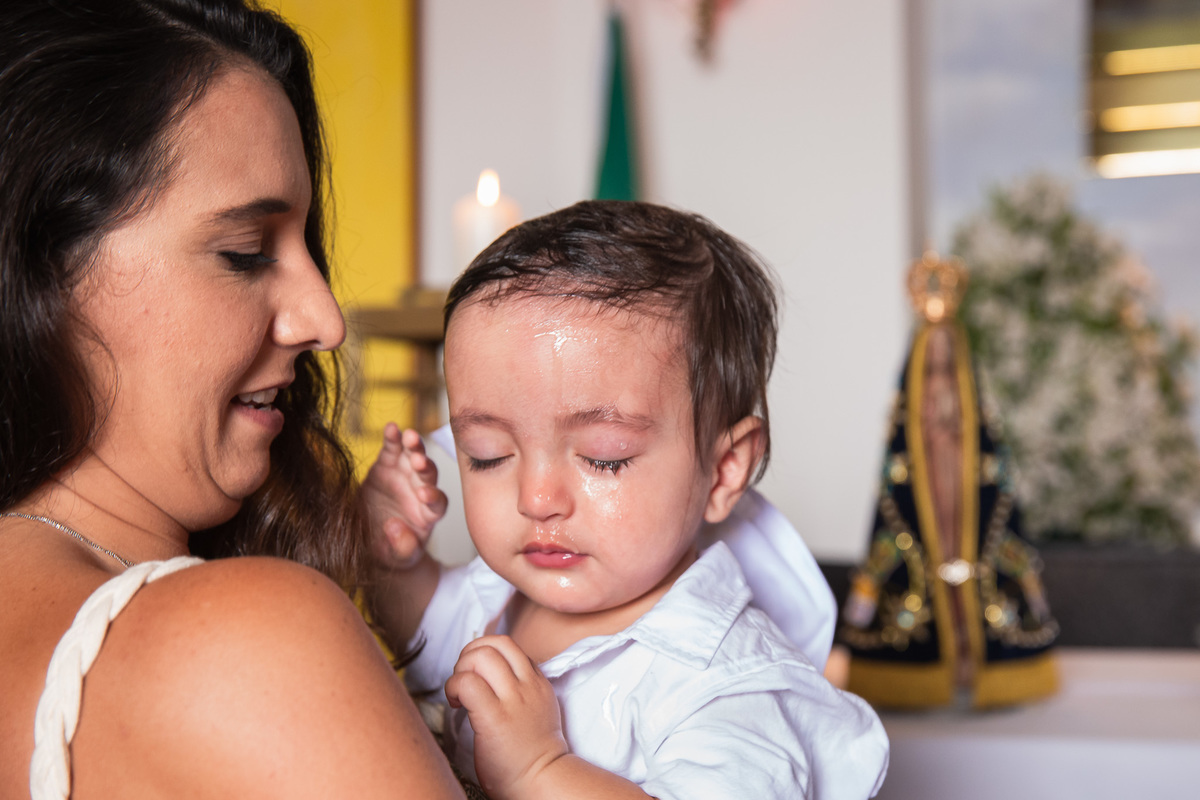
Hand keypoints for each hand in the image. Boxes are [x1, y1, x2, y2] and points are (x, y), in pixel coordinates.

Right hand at [361, 423, 447, 570]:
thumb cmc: (392, 550)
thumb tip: (394, 527)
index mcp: (429, 513)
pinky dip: (393, 438)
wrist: (373, 539)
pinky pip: (393, 449)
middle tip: (419, 461)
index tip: (424, 495)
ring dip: (414, 446)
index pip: (438, 502)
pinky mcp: (388, 465)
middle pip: (429, 475)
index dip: (433, 498)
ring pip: (414, 456)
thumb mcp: (398, 556)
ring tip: (410, 437)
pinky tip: (391, 428)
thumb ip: (402, 546)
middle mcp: (422, 490)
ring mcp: (406, 474)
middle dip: (425, 466)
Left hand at [444, 635, 568, 799]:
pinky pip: (467, 683)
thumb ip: (522, 689)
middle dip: (469, 655)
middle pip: (495, 644)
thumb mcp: (539, 710)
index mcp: (538, 683)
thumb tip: (493, 677)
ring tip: (459, 692)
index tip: (475, 673)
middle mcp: (527, 686)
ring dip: (460, 669)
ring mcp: (512, 700)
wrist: (541, 781)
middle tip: (463, 679)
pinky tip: (455, 704)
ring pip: (481, 656)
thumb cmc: (532, 754)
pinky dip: (454, 687)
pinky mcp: (494, 717)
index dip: (484, 652)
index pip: (508, 646)